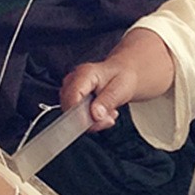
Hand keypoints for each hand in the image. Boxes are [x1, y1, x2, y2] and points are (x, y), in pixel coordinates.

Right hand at [60, 27, 174, 128]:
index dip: (79, 114)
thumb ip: (108, 100)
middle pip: (69, 107)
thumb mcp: (122, 87)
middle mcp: (73, 80)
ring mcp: (71, 89)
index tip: (95, 121)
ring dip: (91, 120)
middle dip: (88, 119)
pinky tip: (104, 113)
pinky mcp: (73, 98)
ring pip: (71, 113)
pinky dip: (90, 119)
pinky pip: (76, 114)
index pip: (71, 97)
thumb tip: (95, 115)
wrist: (125, 72)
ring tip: (109, 113)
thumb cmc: (123, 76)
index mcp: (84, 74)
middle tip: (108, 118)